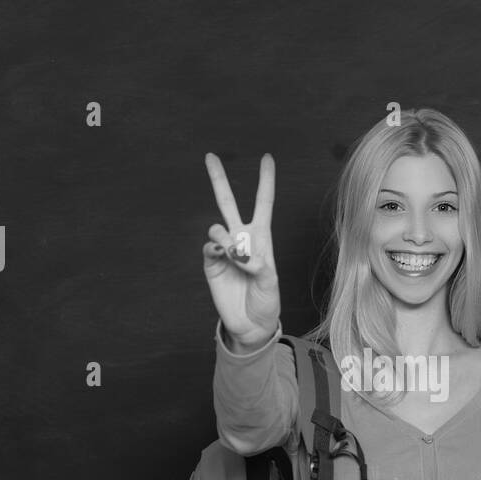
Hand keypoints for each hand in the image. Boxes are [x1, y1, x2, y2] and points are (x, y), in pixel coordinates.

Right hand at [202, 153, 280, 349]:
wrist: (250, 324)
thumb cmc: (267, 301)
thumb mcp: (271, 284)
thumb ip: (259, 266)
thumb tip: (240, 254)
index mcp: (262, 238)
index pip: (263, 203)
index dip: (265, 180)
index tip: (266, 157)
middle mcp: (241, 239)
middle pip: (228, 202)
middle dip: (219, 179)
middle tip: (210, 156)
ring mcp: (224, 250)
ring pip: (216, 227)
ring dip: (224, 236)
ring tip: (234, 254)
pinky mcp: (211, 264)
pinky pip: (208, 247)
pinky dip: (215, 248)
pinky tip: (222, 256)